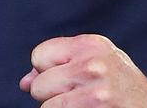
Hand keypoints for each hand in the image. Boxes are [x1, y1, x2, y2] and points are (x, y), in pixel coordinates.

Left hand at [19, 34, 146, 106]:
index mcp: (91, 44)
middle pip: (38, 84)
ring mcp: (95, 92)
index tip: (66, 77)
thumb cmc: (122, 86)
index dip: (46, 70)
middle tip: (77, 95)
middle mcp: (92, 64)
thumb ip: (60, 64)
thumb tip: (24, 82)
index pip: (39, 55)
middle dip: (50, 94)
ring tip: (83, 105)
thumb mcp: (98, 62)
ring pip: (46, 107)